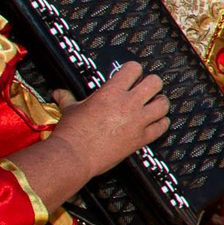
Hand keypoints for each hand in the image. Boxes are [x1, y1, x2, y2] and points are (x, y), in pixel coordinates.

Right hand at [51, 63, 167, 178]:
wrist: (74, 156)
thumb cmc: (71, 133)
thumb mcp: (69, 110)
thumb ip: (67, 98)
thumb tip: (59, 93)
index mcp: (111, 92)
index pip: (134, 68)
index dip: (133, 70)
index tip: (131, 76)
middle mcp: (128, 104)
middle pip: (155, 82)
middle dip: (151, 84)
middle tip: (145, 89)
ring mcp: (137, 121)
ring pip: (163, 104)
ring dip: (160, 102)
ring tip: (153, 105)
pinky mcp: (141, 138)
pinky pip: (162, 127)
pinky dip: (161, 123)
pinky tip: (156, 122)